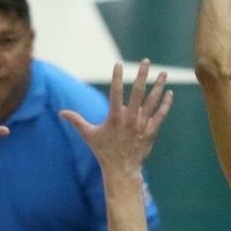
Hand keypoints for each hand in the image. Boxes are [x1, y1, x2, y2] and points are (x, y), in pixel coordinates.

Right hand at [60, 60, 172, 177]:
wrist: (121, 169)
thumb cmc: (104, 151)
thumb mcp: (88, 135)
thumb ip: (76, 121)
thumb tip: (61, 113)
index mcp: (115, 117)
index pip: (116, 92)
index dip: (117, 77)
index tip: (118, 64)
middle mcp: (130, 118)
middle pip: (137, 92)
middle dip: (142, 75)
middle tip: (145, 61)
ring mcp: (142, 125)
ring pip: (152, 102)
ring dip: (158, 86)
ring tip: (163, 73)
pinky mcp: (151, 131)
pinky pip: (160, 115)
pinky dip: (165, 104)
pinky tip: (169, 93)